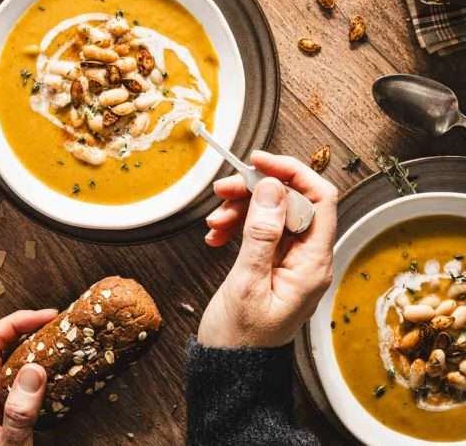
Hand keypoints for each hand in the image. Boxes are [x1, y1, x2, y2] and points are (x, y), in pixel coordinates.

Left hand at [0, 309, 56, 445]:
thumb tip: (33, 370)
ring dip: (33, 346)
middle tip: (56, 322)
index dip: (13, 323)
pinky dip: (38, 369)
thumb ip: (19, 416)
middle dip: (25, 328)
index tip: (43, 318)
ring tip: (58, 338)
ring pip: (10, 363)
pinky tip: (57, 371)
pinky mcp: (8, 419)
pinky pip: (20, 382)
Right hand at [198, 151, 336, 348]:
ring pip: (272, 212)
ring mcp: (290, 261)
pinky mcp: (272, 263)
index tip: (260, 161)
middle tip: (223, 190)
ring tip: (214, 222)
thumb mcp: (247, 284)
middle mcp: (307, 259)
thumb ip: (261, 234)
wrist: (229, 372)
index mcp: (313, 265)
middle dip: (257, 189)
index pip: (320, 199)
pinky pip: (259, 229)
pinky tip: (216, 235)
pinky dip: (237, 224)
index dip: (292, 173)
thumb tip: (272, 188)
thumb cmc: (240, 340)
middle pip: (291, 201)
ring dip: (241, 207)